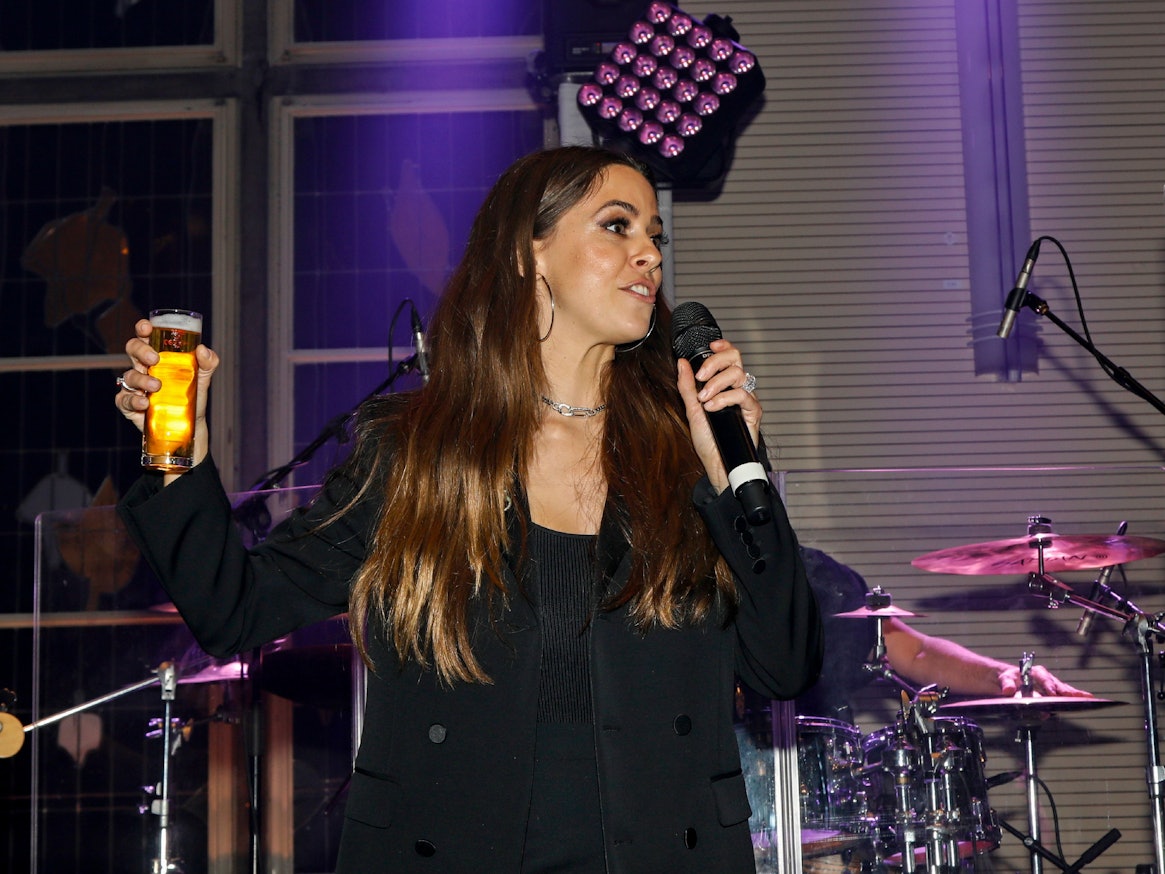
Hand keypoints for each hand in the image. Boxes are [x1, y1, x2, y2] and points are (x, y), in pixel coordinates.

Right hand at [116, 318, 218, 468]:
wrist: (190, 425)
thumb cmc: (191, 395)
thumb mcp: (202, 377)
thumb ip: (207, 363)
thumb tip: (203, 350)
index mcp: (158, 355)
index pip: (146, 337)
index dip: (143, 329)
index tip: (146, 328)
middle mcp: (144, 368)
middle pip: (132, 350)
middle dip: (140, 351)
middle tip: (155, 359)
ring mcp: (135, 386)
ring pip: (130, 376)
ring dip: (142, 380)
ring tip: (157, 387)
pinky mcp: (130, 405)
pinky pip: (124, 399)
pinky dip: (133, 400)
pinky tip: (144, 403)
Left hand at [676, 338, 760, 492]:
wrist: (717, 462)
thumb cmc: (708, 439)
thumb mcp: (692, 409)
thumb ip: (687, 386)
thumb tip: (682, 363)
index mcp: (724, 384)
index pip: (729, 357)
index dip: (723, 347)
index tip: (711, 345)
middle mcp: (737, 388)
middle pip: (736, 359)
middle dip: (715, 363)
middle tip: (701, 377)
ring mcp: (746, 399)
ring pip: (738, 374)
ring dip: (717, 384)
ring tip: (704, 399)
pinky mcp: (753, 411)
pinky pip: (742, 394)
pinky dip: (724, 398)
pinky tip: (713, 408)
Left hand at [998, 664, 1092, 697]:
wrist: (1006, 680)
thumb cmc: (1007, 677)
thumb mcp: (1004, 678)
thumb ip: (1006, 683)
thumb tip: (1009, 690)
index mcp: (1035, 672)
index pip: (1044, 679)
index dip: (1049, 687)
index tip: (1052, 693)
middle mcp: (1046, 679)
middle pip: (1059, 685)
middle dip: (1069, 691)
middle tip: (1080, 697)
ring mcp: (1051, 687)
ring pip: (1065, 691)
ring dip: (1076, 696)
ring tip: (1089, 699)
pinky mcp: (1052, 696)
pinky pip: (1064, 698)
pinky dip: (1073, 701)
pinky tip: (1086, 703)